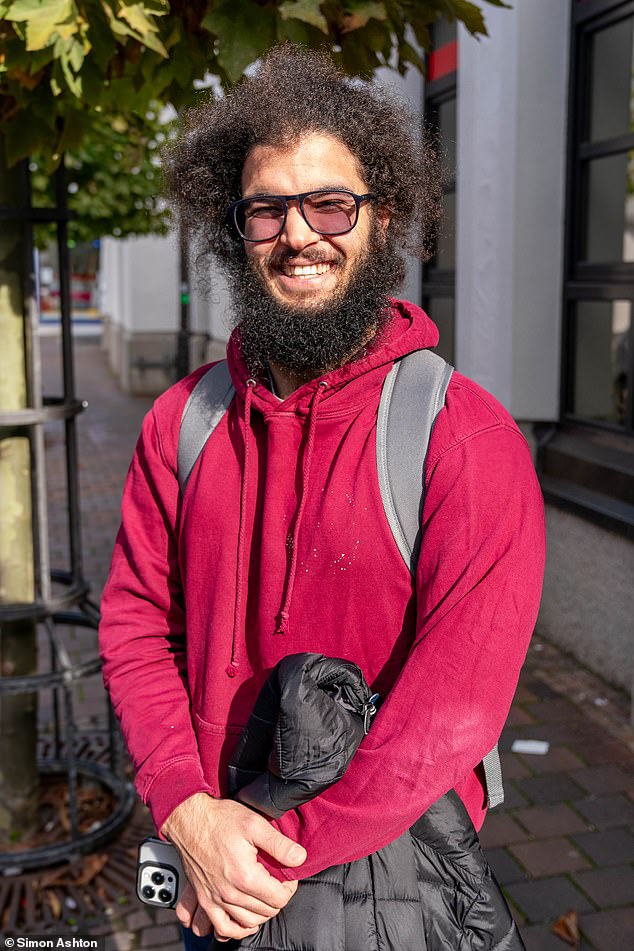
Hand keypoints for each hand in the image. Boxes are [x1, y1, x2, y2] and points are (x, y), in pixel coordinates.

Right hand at [161, 793, 304, 941]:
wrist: (190, 819)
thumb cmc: (220, 819)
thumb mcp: (255, 824)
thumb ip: (280, 844)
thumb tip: (300, 858)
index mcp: (245, 876)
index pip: (279, 899)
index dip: (289, 888)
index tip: (288, 876)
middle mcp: (229, 893)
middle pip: (265, 913)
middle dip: (277, 899)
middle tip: (277, 883)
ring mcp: (215, 899)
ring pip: (247, 922)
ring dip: (261, 914)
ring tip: (265, 898)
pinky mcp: (204, 899)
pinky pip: (222, 928)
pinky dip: (236, 929)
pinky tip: (245, 919)